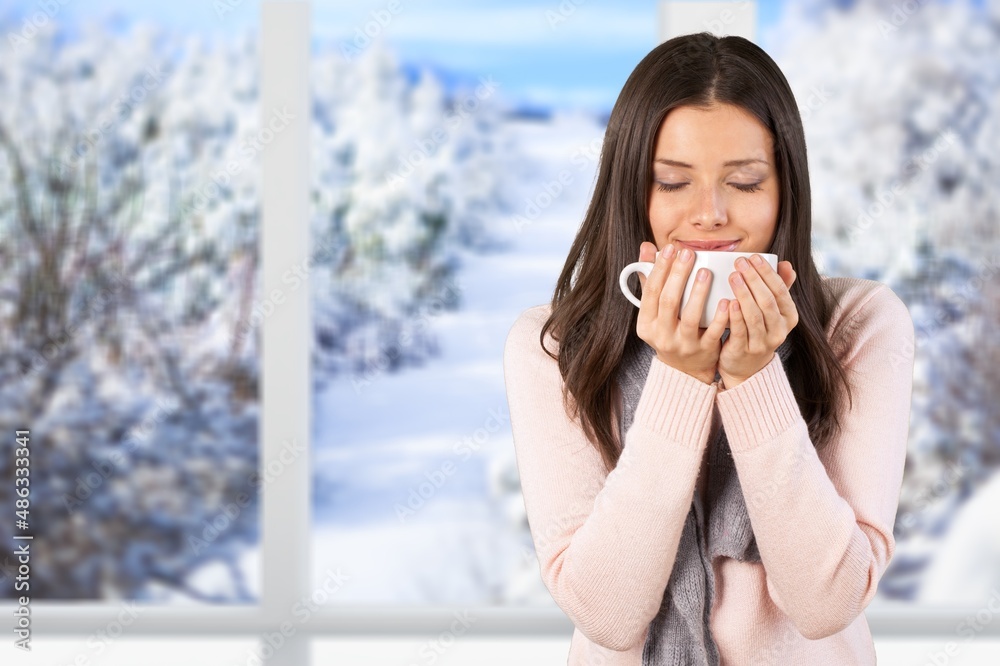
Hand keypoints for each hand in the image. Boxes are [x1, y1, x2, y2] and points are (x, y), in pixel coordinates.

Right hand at [635, 241, 731, 383]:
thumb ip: (650, 280)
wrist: (684, 370)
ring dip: (698, 292)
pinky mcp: (703, 351)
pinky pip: (712, 332)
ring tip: (706, 271)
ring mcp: (683, 345)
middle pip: (668, 301)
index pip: (650, 292)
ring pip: (689, 316)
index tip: (670, 248)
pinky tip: (727, 299)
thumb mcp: (655, 311)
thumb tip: (646, 248)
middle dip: (678, 275)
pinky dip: (720, 315)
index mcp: (646, 324)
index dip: (660, 269)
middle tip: (689, 253)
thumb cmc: (669, 331)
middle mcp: (662, 335)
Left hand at [718, 255, 797, 388]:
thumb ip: (778, 288)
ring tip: (733, 276)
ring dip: (744, 294)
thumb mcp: (771, 311)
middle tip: (739, 262)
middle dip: (754, 279)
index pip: (780, 291)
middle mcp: (779, 331)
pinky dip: (735, 316)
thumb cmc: (757, 330)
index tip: (754, 257)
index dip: (767, 273)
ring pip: (754, 316)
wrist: (746, 367)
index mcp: (789, 317)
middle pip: (768, 301)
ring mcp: (762, 343)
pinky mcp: (743, 351)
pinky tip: (728, 301)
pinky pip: (740, 331)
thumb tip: (787, 264)